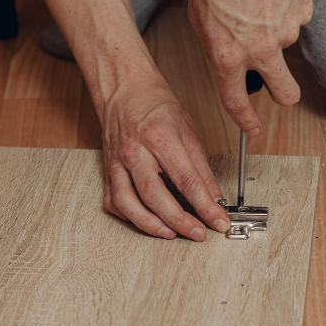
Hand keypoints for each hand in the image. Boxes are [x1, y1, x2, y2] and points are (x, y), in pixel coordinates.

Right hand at [101, 81, 230, 240]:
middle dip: (179, 221)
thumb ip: (201, 168)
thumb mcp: (188, 131)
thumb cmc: (156, 106)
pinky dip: (129, 216)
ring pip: (128, 202)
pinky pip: (113, 201)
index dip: (205, 206)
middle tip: (197, 233)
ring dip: (150, 224)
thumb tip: (215, 197)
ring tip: (171, 234)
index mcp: (159, 137)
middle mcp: (135, 151)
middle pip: (155, 195)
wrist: (125, 91)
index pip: (186, 180)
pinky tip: (146, 221)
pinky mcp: (107, 171)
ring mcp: (117, 162)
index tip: (218, 221)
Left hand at [188, 0, 313, 134]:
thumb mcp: (199, 13)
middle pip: (286, 93)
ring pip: (284, 43)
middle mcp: (261, 48)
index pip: (236, 101)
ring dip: (273, 29)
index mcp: (228, 54)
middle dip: (284, 95)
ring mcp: (287, 30)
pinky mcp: (303, 9)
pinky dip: (284, 8)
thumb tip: (224, 59)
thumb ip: (214, 43)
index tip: (252, 128)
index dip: (245, 120)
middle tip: (279, 87)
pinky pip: (294, 17)